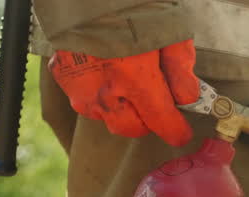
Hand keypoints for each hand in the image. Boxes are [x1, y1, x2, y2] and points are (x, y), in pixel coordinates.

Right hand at [49, 40, 200, 146]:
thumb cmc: (133, 4)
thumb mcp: (169, 31)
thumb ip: (180, 69)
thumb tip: (187, 99)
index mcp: (136, 79)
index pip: (162, 123)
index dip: (176, 131)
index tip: (182, 133)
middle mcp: (105, 92)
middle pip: (131, 128)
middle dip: (147, 120)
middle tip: (155, 101)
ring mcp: (79, 87)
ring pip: (105, 116)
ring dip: (119, 108)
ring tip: (126, 80)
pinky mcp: (62, 77)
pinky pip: (83, 97)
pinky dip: (97, 91)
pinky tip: (104, 68)